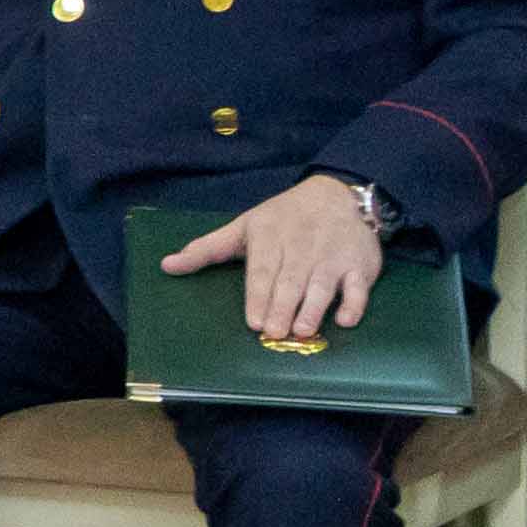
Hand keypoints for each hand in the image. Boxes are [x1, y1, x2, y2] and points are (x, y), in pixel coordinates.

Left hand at [159, 174, 384, 347]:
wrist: (336, 195)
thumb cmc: (282, 217)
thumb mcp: (242, 227)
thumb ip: (206, 249)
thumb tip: (167, 266)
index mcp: (270, 237)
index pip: (263, 270)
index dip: (258, 296)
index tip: (252, 321)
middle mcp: (302, 247)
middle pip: (290, 280)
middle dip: (281, 306)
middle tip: (273, 332)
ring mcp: (333, 256)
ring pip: (322, 285)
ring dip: (313, 309)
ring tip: (302, 331)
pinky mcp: (360, 265)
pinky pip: (359, 286)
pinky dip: (354, 303)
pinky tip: (345, 320)